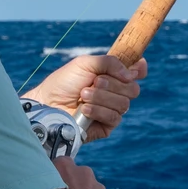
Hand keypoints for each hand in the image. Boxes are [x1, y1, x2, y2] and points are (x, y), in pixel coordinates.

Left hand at [25, 52, 146, 141]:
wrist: (48, 103)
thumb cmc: (64, 82)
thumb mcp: (85, 63)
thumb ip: (109, 62)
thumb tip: (130, 74)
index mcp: (112, 75)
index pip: (136, 72)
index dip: (139, 69)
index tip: (137, 67)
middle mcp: (115, 92)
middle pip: (133, 89)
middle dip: (114, 84)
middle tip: (95, 82)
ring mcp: (111, 110)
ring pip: (124, 104)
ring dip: (102, 97)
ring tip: (83, 95)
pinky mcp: (106, 126)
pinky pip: (114, 118)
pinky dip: (99, 111)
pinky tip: (84, 109)